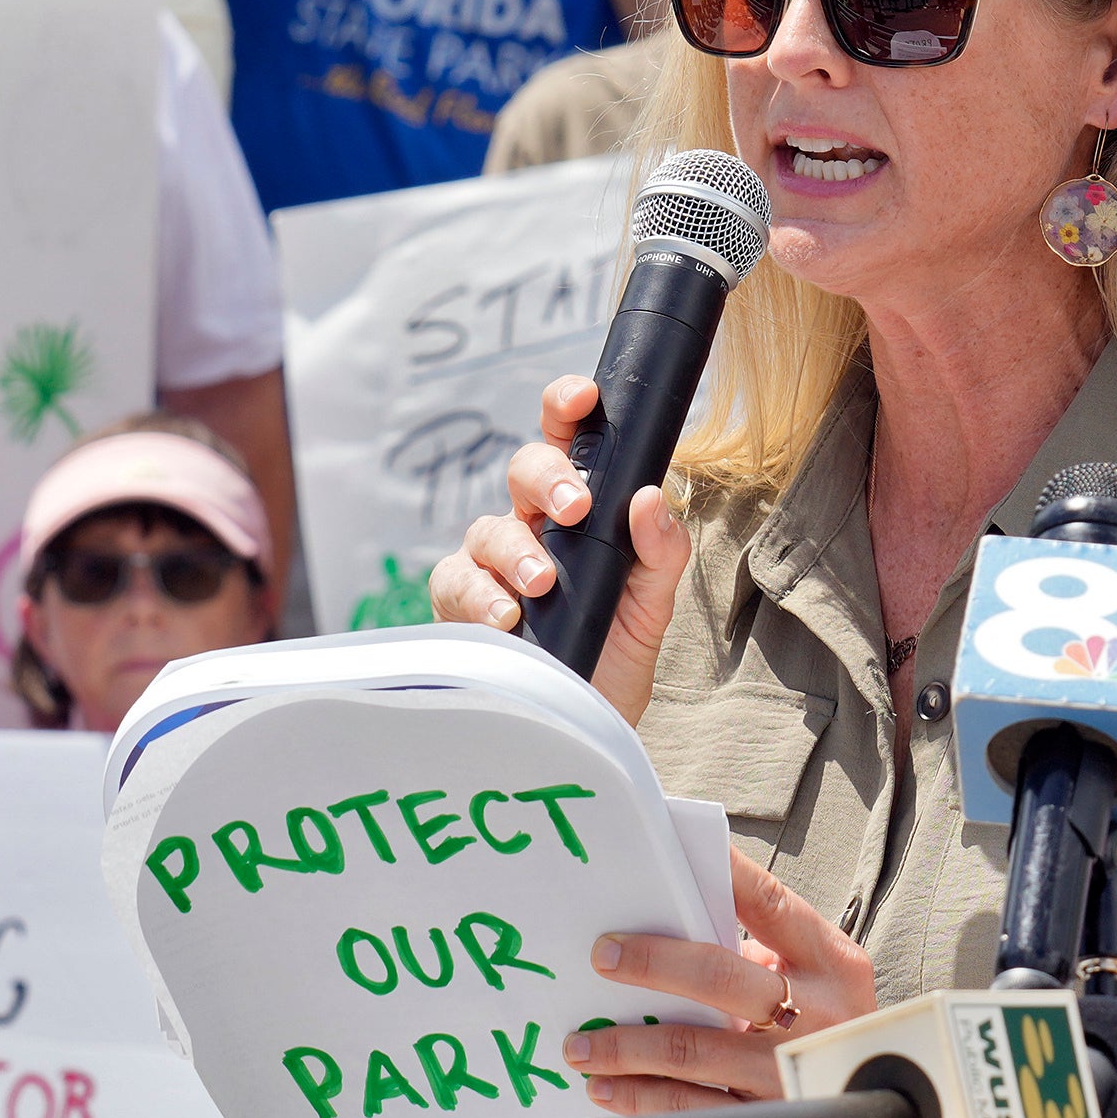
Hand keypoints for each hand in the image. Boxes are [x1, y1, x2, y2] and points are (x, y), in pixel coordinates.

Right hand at [431, 374, 691, 724]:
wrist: (587, 721)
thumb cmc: (616, 651)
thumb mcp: (652, 604)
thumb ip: (660, 552)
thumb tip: (649, 498)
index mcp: (580, 508)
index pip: (568, 440)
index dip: (568, 406)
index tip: (583, 397)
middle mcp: (532, 525)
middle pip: (524, 469)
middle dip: (548, 479)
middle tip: (575, 510)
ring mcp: (492, 563)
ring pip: (487, 526)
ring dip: (516, 550)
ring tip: (542, 582)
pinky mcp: (462, 606)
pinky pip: (456, 583)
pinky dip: (480, 596)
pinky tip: (506, 616)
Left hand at [563, 852, 879, 1114]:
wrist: (888, 1116)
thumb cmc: (829, 1030)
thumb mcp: (815, 980)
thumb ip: (760, 952)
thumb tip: (670, 925)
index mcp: (832, 963)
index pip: (769, 903)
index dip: (719, 877)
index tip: (659, 863)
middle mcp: (818, 1014)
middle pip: (722, 977)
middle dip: (653, 963)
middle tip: (603, 956)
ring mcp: (792, 1072)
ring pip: (695, 1050)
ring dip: (628, 1045)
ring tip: (582, 1042)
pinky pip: (693, 1109)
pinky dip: (642, 1098)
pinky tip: (609, 1088)